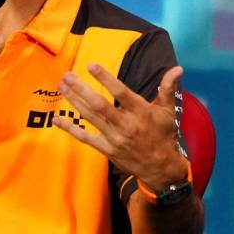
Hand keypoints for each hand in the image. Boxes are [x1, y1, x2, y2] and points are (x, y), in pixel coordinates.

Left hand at [53, 64, 188, 191]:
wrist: (161, 168)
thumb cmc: (163, 135)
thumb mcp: (167, 112)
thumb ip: (167, 88)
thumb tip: (177, 68)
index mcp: (141, 112)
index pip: (121, 92)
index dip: (106, 78)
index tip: (91, 65)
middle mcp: (126, 125)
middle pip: (99, 105)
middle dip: (81, 89)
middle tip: (67, 75)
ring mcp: (114, 138)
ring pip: (90, 117)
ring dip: (74, 101)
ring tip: (62, 86)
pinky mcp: (106, 149)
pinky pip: (85, 137)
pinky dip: (70, 129)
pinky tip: (57, 119)